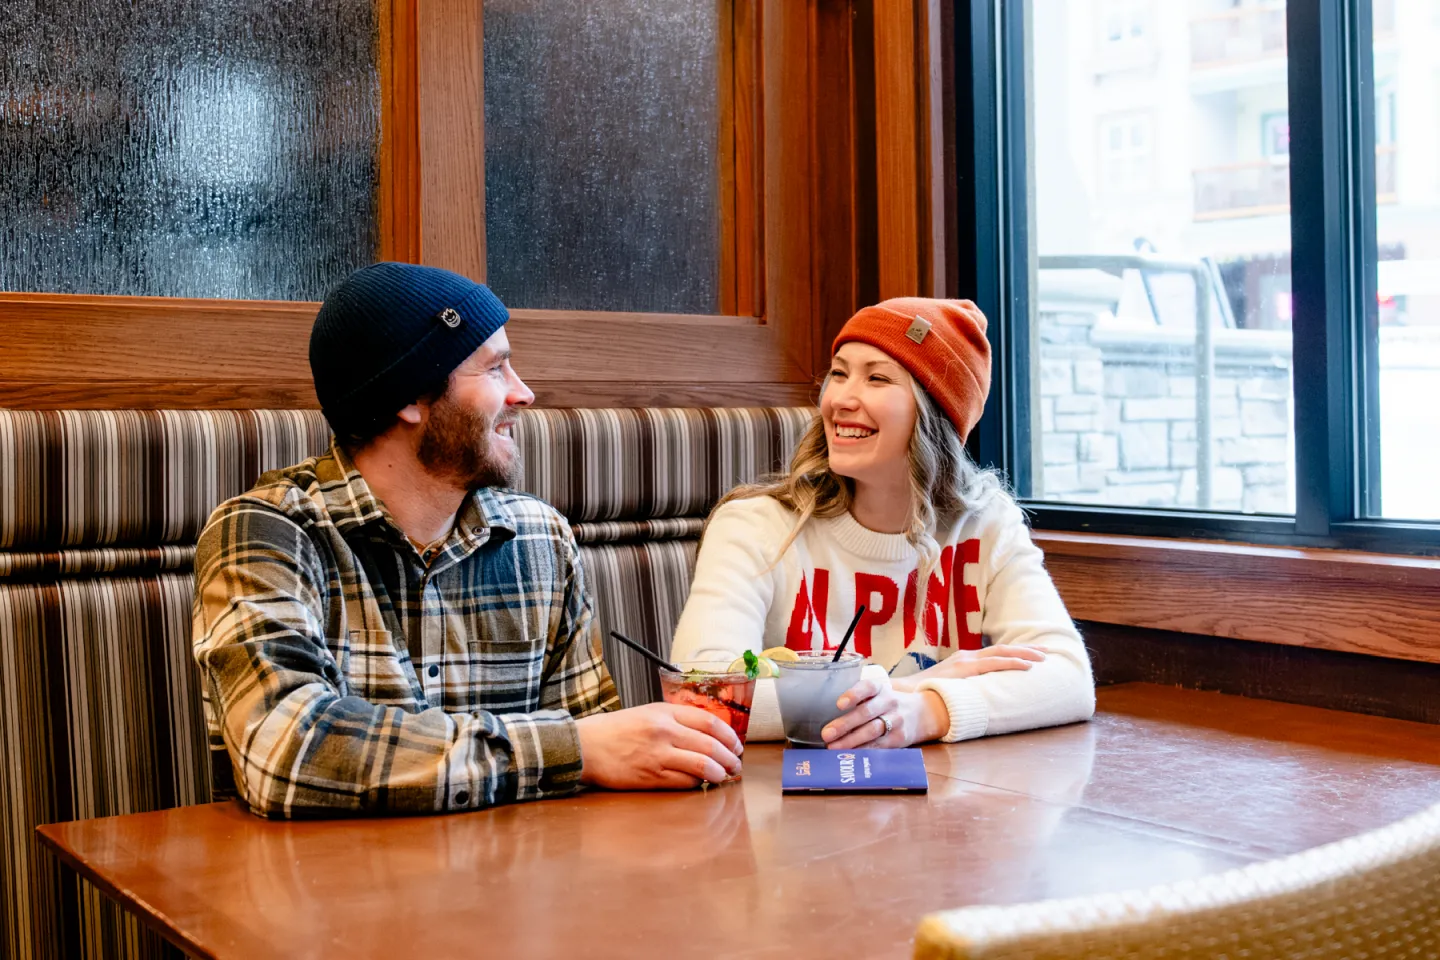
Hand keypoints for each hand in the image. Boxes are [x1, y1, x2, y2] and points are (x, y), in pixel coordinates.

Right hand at [576, 702, 742, 789]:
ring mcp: (658, 755)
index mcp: (664, 713)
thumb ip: (675, 720)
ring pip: (702, 765)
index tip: (737, 744)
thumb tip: (706, 734)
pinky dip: (698, 784)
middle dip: (730, 757)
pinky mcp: (651, 776)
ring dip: (720, 772)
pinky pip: (685, 782)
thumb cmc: (615, 731)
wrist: (585, 746)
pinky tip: (702, 783)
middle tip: (736, 764)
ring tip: (725, 776)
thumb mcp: (647, 713)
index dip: (729, 735)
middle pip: (711, 744)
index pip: (709, 722)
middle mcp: (664, 731)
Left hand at [818, 677, 948, 749]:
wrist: (921, 713)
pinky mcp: (898, 739)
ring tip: (833, 747)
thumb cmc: (886, 703)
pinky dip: (864, 751)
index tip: (839, 704)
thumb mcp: (877, 693)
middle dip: (845, 724)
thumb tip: (820, 710)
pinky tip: (850, 755)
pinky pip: (879, 745)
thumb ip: (857, 699)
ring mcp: (895, 721)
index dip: (853, 694)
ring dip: (851, 741)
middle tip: (826, 733)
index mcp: (880, 688)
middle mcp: (889, 702)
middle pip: (866, 713)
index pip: (867, 687)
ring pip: (872, 731)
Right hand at [891, 644, 1044, 691]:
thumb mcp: (948, 689)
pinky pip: (993, 664)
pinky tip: (1028, 667)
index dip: (1016, 653)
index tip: (1035, 655)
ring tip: (1043, 658)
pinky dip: (1012, 663)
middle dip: (1026, 650)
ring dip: (1024, 654)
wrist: (902, 694)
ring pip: (1001, 653)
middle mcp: (965, 657)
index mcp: (963, 661)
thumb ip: (964, 690)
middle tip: (1048, 652)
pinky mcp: (963, 669)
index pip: (995, 654)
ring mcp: (964, 661)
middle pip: (1002, 649)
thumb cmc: (923, 696)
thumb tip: (979, 700)